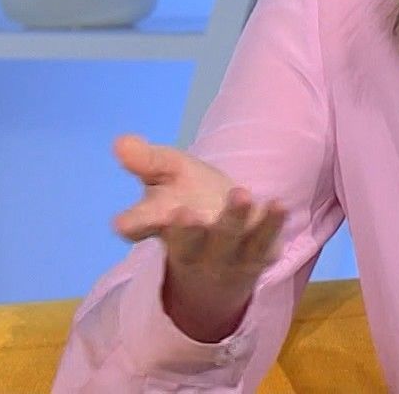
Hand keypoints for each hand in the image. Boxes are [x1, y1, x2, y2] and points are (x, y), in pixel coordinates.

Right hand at [110, 133, 288, 340]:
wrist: (226, 248)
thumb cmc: (189, 200)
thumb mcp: (168, 175)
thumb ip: (148, 161)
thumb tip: (121, 143)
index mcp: (161, 226)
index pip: (142, 227)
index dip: (133, 225)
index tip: (122, 223)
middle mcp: (190, 248)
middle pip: (186, 244)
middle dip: (187, 230)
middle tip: (185, 212)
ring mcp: (225, 256)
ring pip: (228, 241)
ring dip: (234, 219)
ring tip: (241, 194)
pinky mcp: (258, 255)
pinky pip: (265, 242)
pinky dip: (272, 224)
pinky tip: (278, 204)